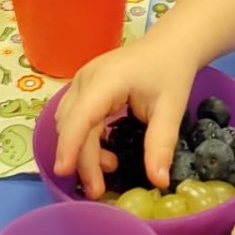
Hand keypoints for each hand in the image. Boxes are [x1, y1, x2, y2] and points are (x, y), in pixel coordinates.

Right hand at [54, 31, 200, 197]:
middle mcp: (86, 79)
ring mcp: (81, 81)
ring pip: (68, 122)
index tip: (64, 172)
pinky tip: (104, 150)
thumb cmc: (171, 72)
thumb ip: (161, 145)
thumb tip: (159, 182)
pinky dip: (83, 138)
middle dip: (81, 159)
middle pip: (72, 125)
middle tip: (99, 190)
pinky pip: (73, 117)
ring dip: (82, 150)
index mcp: (106, 80)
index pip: (81, 117)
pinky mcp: (84, 87)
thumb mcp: (171, 109)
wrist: (170, 45)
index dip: (70, 146)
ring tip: (111, 166)